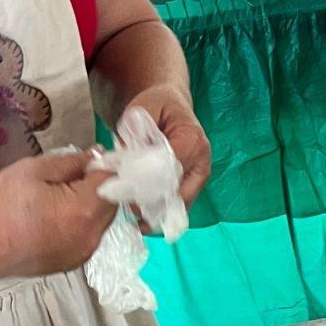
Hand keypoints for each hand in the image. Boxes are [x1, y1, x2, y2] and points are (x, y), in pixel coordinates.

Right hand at [0, 153, 116, 280]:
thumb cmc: (1, 204)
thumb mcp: (35, 169)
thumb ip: (72, 163)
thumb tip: (94, 157)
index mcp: (84, 211)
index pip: (111, 181)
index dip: (104, 165)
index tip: (92, 157)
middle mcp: (90, 237)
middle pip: (111, 205)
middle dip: (99, 186)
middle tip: (74, 174)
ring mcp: (82, 254)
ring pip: (100, 223)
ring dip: (91, 206)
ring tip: (61, 194)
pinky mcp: (72, 264)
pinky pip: (87, 237)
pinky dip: (80, 223)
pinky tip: (56, 215)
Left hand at [124, 83, 210, 209]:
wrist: (171, 105)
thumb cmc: (157, 105)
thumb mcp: (142, 110)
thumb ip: (134, 133)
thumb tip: (124, 160)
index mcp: (192, 140)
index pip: (169, 169)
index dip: (148, 183)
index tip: (126, 193)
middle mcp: (201, 161)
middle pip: (177, 192)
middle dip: (152, 203)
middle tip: (127, 210)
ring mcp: (200, 176)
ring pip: (179, 204)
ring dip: (157, 214)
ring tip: (135, 221)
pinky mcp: (194, 186)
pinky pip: (178, 205)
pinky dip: (161, 214)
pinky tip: (143, 221)